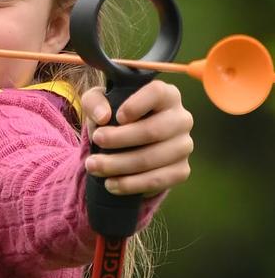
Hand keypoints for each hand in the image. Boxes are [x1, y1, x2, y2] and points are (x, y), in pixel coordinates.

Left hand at [81, 80, 193, 196]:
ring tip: (93, 166)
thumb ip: (95, 102)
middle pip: (152, 131)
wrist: (127, 146)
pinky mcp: (181, 170)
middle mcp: (181, 119)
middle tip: (95, 142)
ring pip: (151, 159)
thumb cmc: (114, 117)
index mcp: (167, 95)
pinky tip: (110, 183)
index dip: (135, 105)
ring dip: (117, 165)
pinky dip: (130, 184)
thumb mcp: (99, 104)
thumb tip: (103, 117)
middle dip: (118, 139)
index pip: (157, 93)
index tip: (116, 117)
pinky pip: (156, 181)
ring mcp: (184, 146)